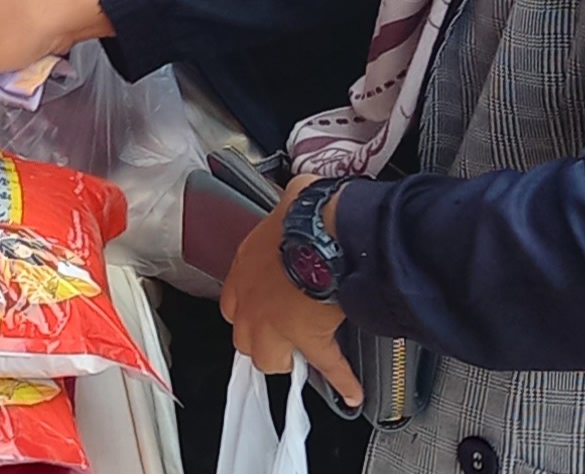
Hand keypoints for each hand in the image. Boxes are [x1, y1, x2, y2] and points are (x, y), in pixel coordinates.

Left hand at [219, 176, 361, 408]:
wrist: (321, 232)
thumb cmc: (305, 212)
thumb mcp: (288, 203)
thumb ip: (290, 204)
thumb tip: (302, 189)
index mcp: (244, 268)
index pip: (233, 303)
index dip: (251, 310)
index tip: (266, 309)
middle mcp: (250, 301)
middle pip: (245, 337)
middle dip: (263, 339)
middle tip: (284, 334)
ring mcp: (275, 324)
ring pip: (271, 358)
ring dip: (288, 357)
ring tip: (304, 357)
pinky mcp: (308, 338)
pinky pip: (326, 365)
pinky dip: (341, 381)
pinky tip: (351, 394)